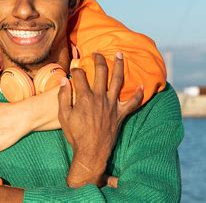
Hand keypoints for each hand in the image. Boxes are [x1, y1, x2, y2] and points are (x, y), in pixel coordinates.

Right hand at [58, 52, 142, 187]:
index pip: (79, 75)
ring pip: (118, 80)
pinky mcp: (121, 114)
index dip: (75, 69)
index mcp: (84, 97)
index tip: (74, 67)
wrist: (91, 152)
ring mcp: (112, 104)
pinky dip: (138, 94)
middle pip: (101, 72)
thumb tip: (63, 80)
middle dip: (98, 59)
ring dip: (119, 66)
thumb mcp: (63, 116)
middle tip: (97, 52)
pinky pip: (133, 102)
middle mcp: (100, 97)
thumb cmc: (76, 135)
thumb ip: (63, 96)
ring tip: (119, 54)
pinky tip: (142, 86)